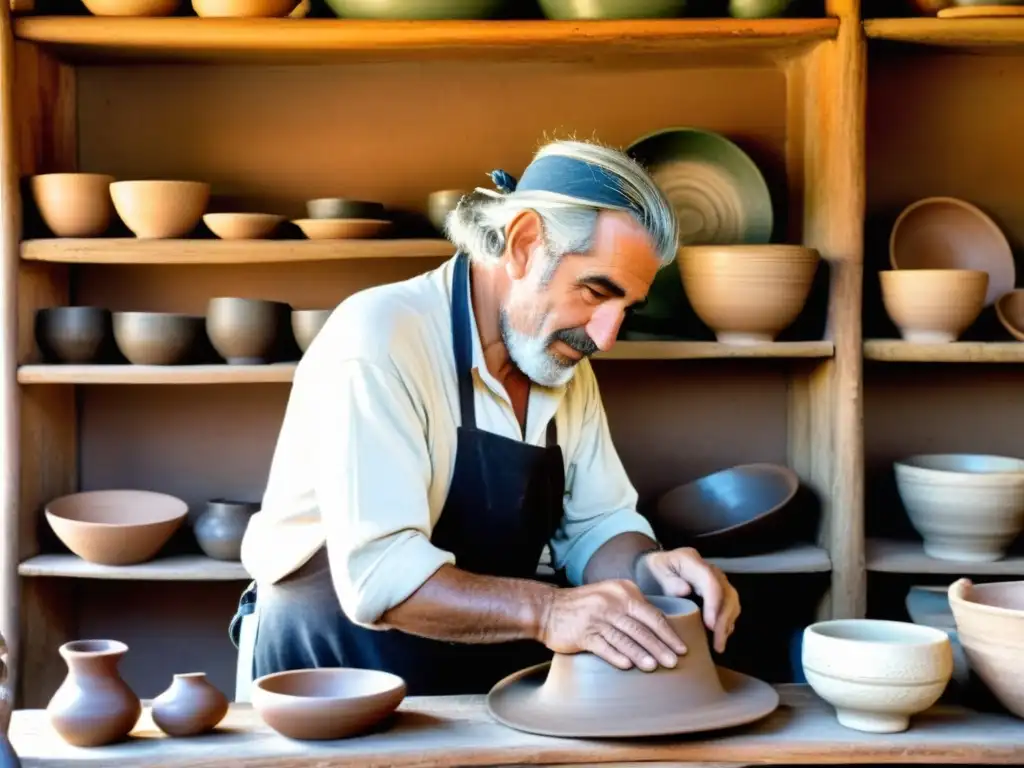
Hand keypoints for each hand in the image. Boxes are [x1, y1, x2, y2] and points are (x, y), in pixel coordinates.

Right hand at [538, 579, 686, 671]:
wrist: (548, 608)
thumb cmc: (583, 606)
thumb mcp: (610, 596)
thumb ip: (632, 607)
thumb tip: (660, 629)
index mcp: (623, 590)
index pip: (652, 614)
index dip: (668, 633)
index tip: (681, 648)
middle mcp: (611, 602)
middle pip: (642, 628)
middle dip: (661, 647)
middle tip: (674, 662)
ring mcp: (596, 618)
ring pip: (626, 639)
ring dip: (642, 655)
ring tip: (655, 667)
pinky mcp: (583, 634)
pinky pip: (604, 647)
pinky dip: (617, 657)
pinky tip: (628, 667)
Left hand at [637, 547, 739, 653]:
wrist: (652, 568)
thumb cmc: (652, 571)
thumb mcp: (654, 571)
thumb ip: (668, 580)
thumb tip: (686, 590)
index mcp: (692, 560)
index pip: (710, 582)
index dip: (713, 604)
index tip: (710, 626)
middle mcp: (709, 569)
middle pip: (727, 593)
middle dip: (724, 620)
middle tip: (718, 643)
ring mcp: (716, 580)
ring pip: (731, 601)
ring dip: (727, 624)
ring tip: (719, 645)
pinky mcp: (718, 591)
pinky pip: (729, 607)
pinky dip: (726, 623)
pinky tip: (719, 638)